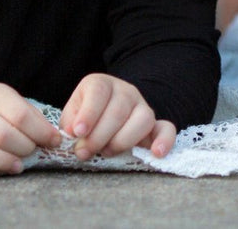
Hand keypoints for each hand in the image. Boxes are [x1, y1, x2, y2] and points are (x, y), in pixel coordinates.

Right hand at [0, 84, 61, 176]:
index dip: (40, 131)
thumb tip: (54, 139)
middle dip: (23, 147)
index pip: (20, 114)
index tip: (54, 142)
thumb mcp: (15, 105)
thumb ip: (34, 120)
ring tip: (18, 166)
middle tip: (33, 153)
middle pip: (1, 133)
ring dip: (2, 160)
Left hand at [59, 74, 175, 159]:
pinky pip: (167, 128)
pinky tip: (156, 153)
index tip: (78, 132)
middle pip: (118, 110)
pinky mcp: (155, 126)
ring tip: (107, 152)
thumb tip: (74, 133)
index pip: (98, 92)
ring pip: (143, 119)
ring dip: (122, 141)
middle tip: (84, 152)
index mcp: (101, 84)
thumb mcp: (71, 116)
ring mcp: (142, 107)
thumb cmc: (83, 120)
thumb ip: (70, 123)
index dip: (88, 112)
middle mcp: (125, 91)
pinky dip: (165, 140)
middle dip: (99, 136)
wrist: (102, 120)